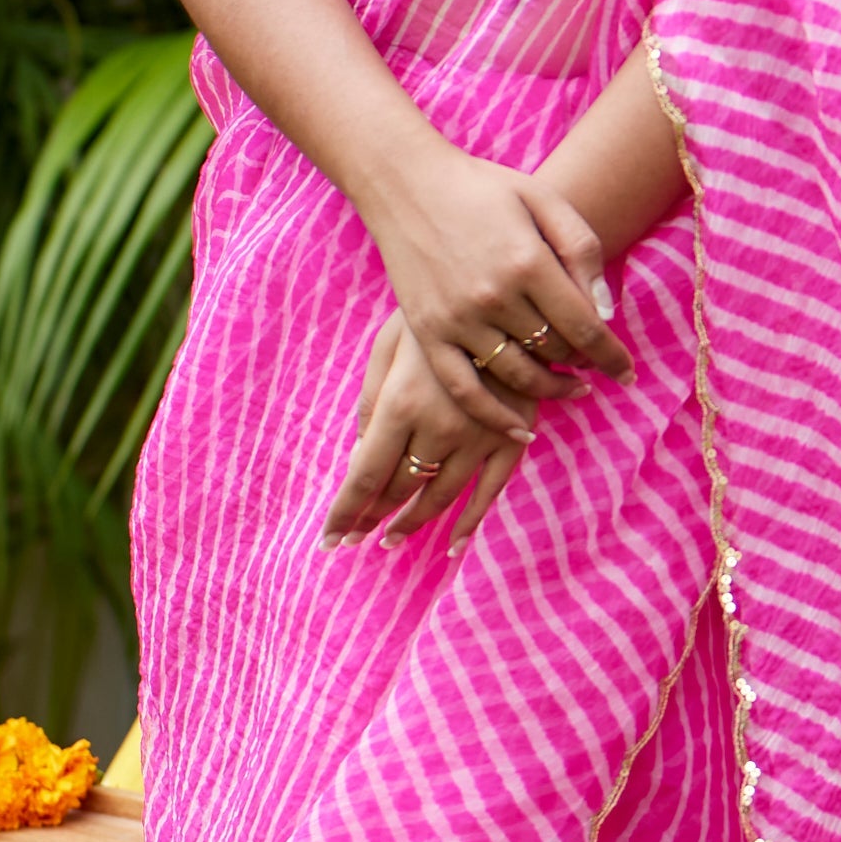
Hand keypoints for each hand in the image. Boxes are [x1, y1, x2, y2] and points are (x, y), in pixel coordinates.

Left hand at [324, 316, 536, 549]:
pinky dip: (470, 523)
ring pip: (441, 496)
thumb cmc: (433, 316)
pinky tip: (451, 546)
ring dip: (414, 523)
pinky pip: (490, 492)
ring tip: (392, 539)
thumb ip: (371, 404)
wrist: (505, 295)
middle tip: (354, 538)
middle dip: (373, 518)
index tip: (329, 541)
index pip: (365, 476)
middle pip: (400, 489)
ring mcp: (479, 436)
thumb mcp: (388, 346)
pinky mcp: (511, 437)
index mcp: (400, 403)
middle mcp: (439, 427)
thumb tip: (360, 457)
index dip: (346, 513)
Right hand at [357, 139, 629, 443]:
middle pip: (554, 352)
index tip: (628, 374)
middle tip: (593, 365)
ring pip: (518, 376)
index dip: (612, 357)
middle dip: (582, 363)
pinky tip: (520, 429)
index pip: (585, 327)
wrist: (406, 184)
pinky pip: (465, 390)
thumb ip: (582, 249)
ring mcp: (457, 319)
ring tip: (570, 389)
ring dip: (550, 390)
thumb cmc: (483, 187)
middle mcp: (493, 296)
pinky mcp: (427, 334)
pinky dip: (494, 417)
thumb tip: (607, 312)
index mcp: (527, 261)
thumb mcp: (543, 199)